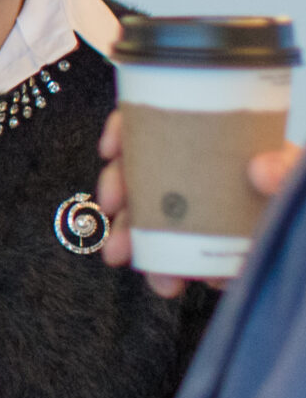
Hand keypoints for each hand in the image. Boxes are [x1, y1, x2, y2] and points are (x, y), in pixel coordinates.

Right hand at [98, 112, 301, 294]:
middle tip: (112, 207)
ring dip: (129, 237)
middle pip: (141, 168)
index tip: (110, 150)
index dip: (126, 128)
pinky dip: (164, 267)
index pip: (161, 119)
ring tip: (124, 257)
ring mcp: (202, 212)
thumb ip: (290, 167)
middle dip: (117, 191)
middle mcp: (202, 173)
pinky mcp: (207, 248)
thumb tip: (260, 170)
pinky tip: (172, 279)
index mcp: (220, 142)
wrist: (305, 240)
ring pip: (147, 215)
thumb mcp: (304, 176)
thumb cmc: (304, 195)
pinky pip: (169, 253)